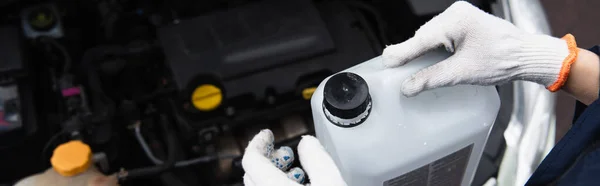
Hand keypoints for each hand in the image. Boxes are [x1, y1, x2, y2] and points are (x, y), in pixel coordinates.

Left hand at [242, 129, 346, 185]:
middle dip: (268, 157)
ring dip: (273, 174)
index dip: (258, 141)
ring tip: (296, 173)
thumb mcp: (332, 182)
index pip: (251, 160)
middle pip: (252, 173)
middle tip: (285, 152)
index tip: (267, 134)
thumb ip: (317, 158)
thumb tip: (307, 142)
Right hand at [382, 1, 576, 96]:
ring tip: (407, 67)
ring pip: (431, 36)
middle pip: (424, 36)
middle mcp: (456, 13)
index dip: (403, 52)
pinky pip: (440, 35)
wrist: (528, 56)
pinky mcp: (464, 23)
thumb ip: (432, 78)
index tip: (386, 61)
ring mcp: (460, 16)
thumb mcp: (463, 73)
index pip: (422, 39)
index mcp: (457, 19)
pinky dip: (432, 48)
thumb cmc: (503, 60)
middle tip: (393, 68)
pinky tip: (427, 60)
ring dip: (422, 51)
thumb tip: (407, 87)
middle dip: (411, 53)